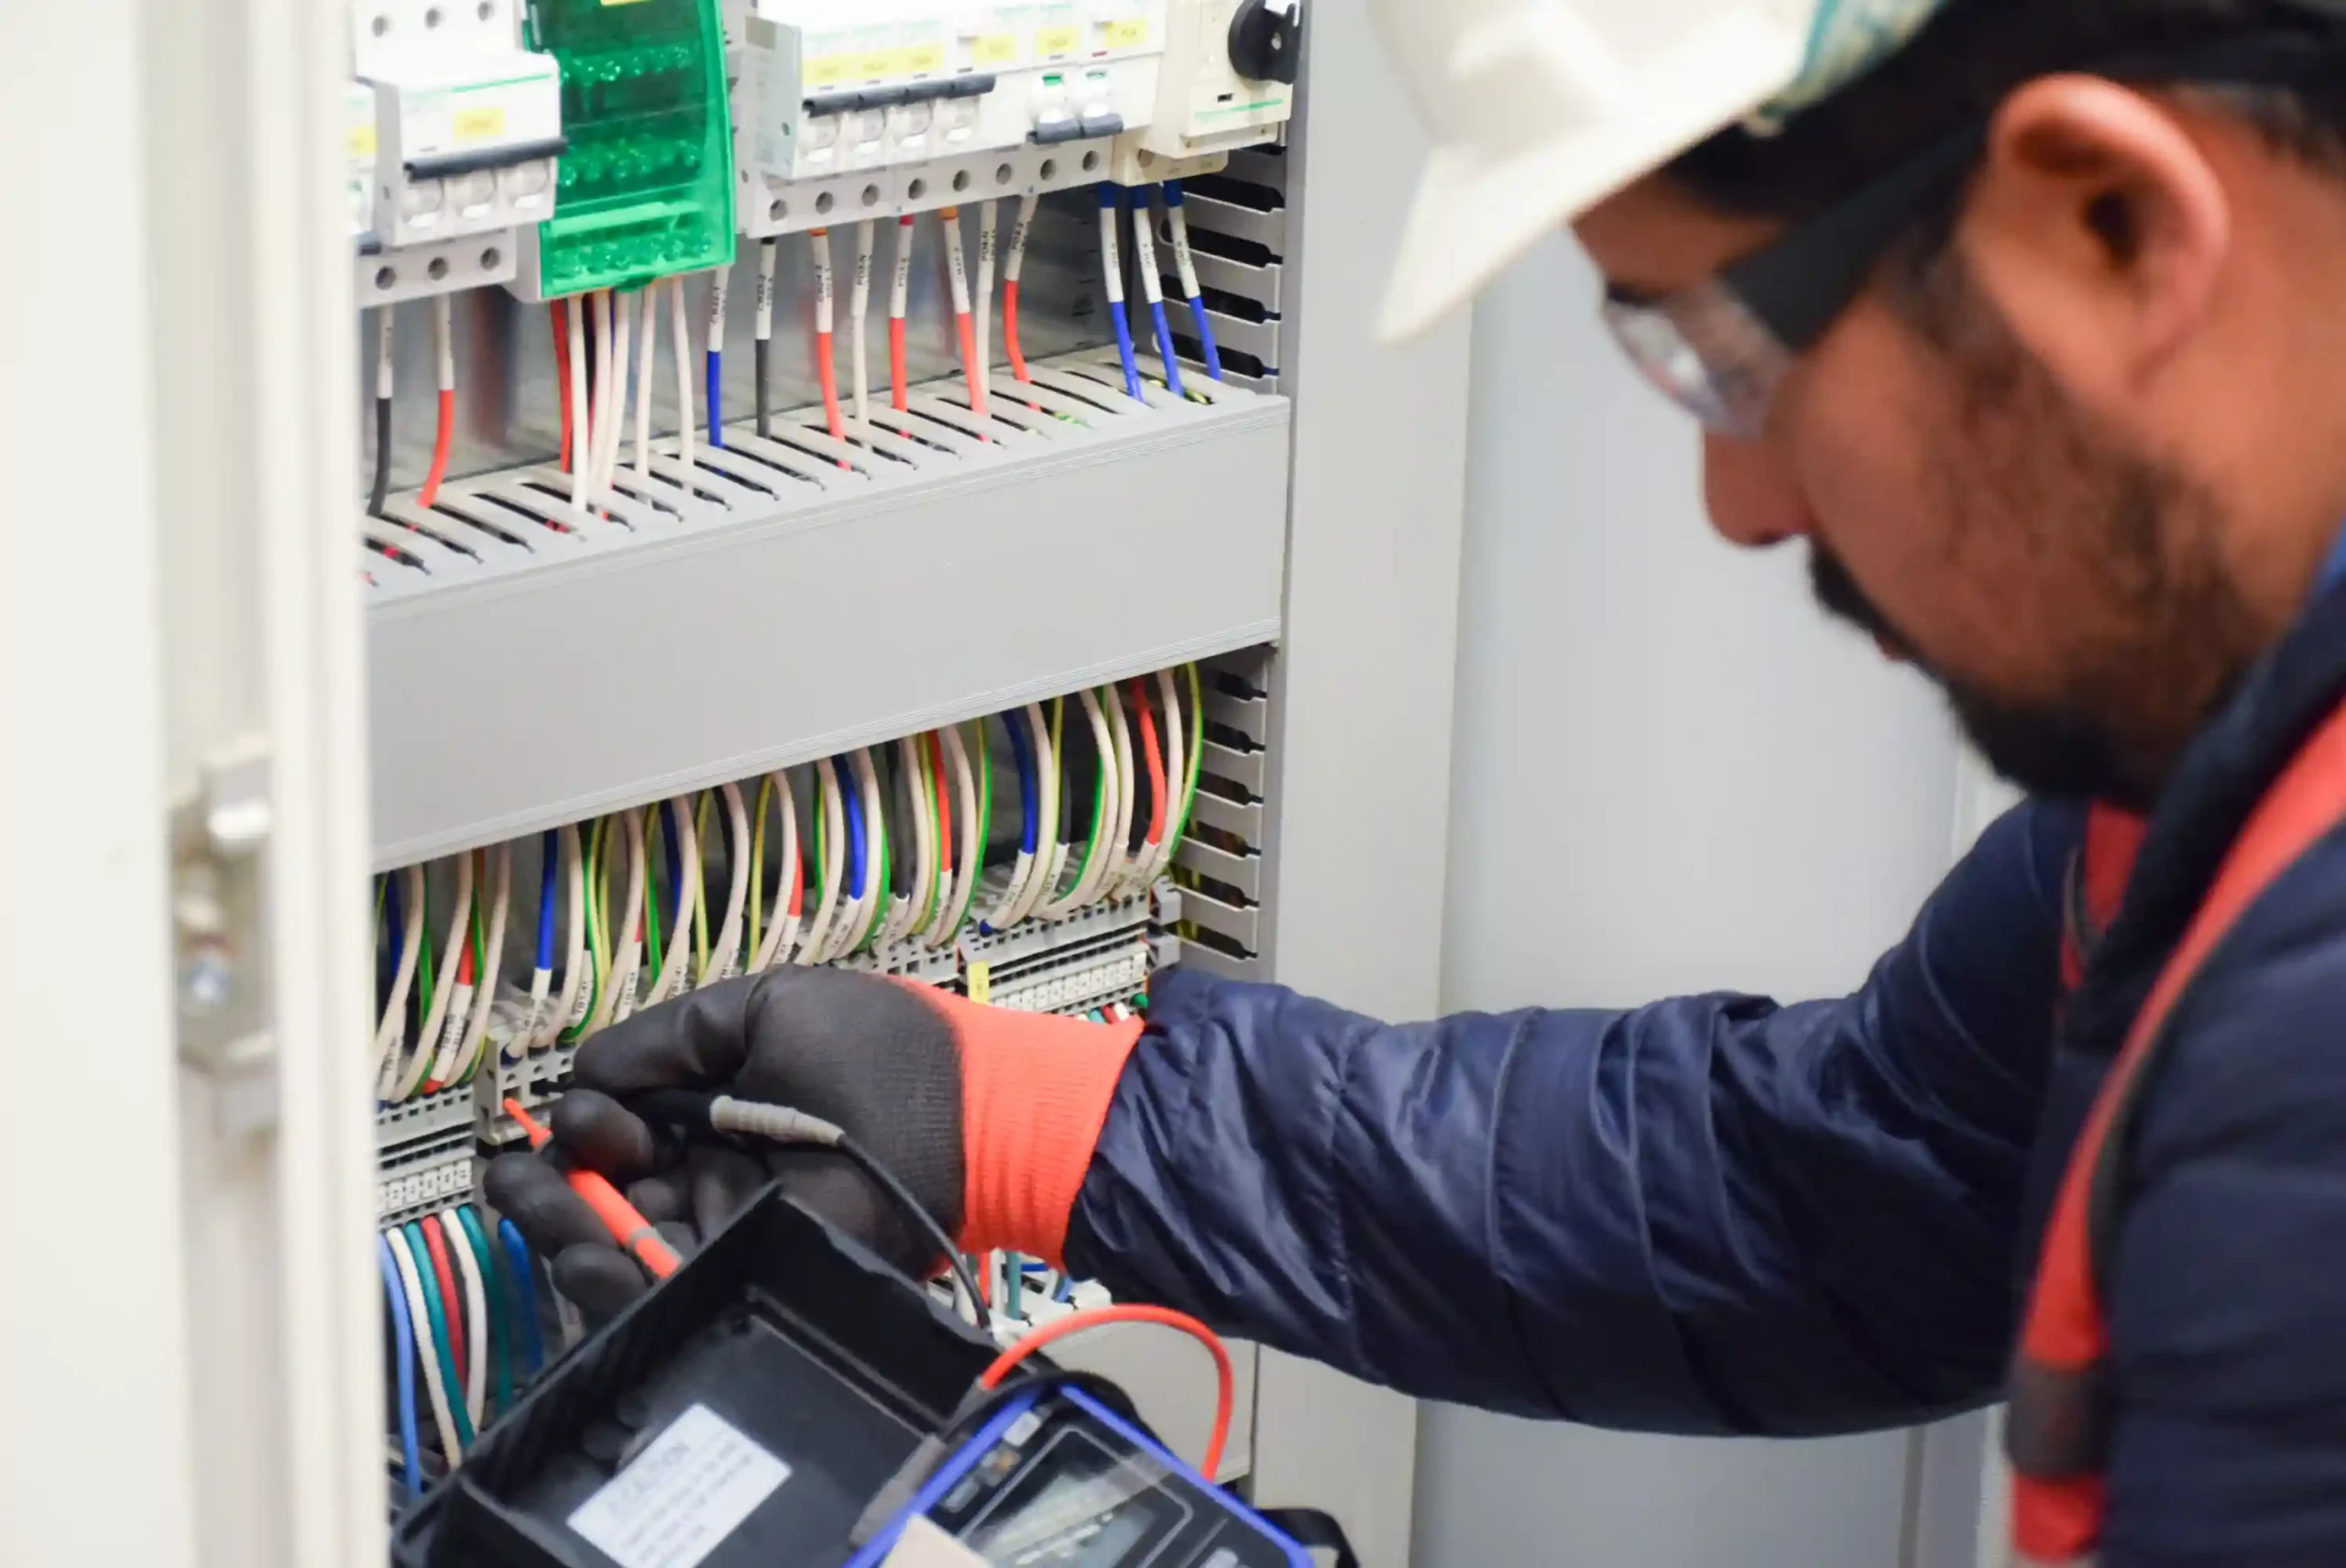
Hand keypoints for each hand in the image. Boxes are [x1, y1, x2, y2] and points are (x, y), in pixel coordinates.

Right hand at [485, 967, 1141, 1320]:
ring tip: (550, 1212)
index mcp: (706, 1106)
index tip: (594, 1115)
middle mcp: (706, 1170)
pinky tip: (592, 1253)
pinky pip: (665, 1287)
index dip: (581, 1126)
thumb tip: (587, 1073)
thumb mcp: (764, 1008)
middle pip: (595, 1196)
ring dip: (567, 1233)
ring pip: (614, 1247)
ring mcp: (726, 1225)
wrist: (968, 1112)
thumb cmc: (883, 1048)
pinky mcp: (750, 1270)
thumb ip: (671, 1036)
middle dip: (546, 1189)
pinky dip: (617, 1277)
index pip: (609, 1130)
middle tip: (527, 1178)